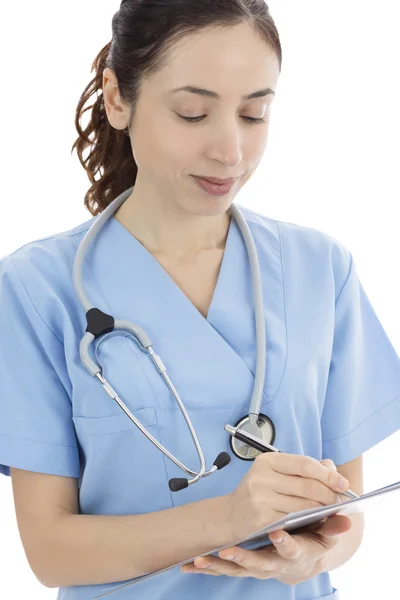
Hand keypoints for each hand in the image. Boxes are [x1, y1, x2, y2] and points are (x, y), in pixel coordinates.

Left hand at [181, 513, 351, 583]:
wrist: (303, 560)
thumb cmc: (315, 538)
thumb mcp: (329, 531)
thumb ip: (334, 521)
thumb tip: (346, 516)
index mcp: (298, 553)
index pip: (293, 549)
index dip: (286, 543)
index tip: (277, 534)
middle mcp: (277, 565)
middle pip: (260, 565)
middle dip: (244, 559)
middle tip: (228, 552)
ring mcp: (258, 567)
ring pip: (238, 570)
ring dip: (219, 566)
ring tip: (200, 560)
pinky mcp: (244, 568)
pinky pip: (225, 570)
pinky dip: (207, 569)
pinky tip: (187, 566)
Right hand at [227, 451, 349, 542]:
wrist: (230, 516)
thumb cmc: (258, 493)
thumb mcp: (277, 475)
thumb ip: (304, 470)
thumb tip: (333, 468)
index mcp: (268, 461)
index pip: (305, 464)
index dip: (328, 474)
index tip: (343, 483)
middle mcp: (262, 476)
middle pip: (308, 484)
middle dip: (329, 493)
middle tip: (339, 500)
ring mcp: (261, 497)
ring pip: (305, 503)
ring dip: (323, 508)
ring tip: (330, 510)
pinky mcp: (263, 517)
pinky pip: (296, 518)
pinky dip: (310, 519)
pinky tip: (316, 520)